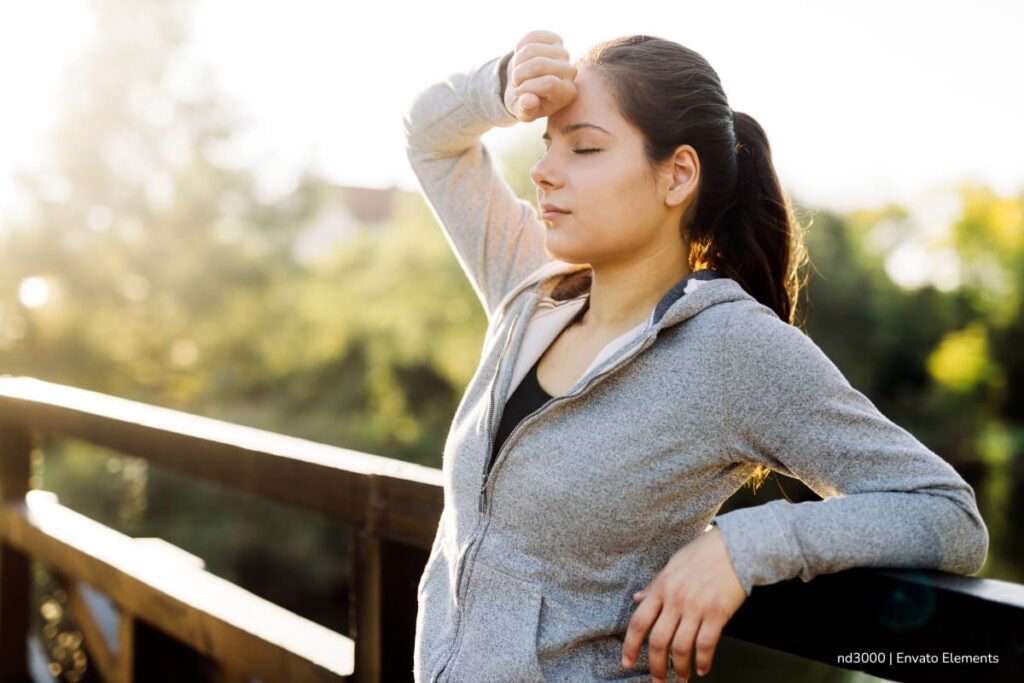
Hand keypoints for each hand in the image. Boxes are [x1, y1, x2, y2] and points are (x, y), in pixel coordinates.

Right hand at [504, 30, 577, 122]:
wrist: (526, 85)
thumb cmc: (526, 102)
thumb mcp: (523, 112)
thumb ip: (526, 110)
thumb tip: (527, 101)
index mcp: (567, 93)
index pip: (548, 83)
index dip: (527, 87)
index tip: (519, 93)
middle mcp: (570, 72)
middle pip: (539, 64)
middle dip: (519, 73)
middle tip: (516, 82)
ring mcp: (564, 54)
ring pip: (532, 49)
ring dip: (517, 61)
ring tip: (518, 72)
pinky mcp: (555, 40)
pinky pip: (532, 36)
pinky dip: (519, 47)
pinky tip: (521, 58)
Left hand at [621, 526, 746, 680]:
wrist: (737, 547)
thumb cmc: (706, 552)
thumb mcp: (673, 564)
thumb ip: (655, 585)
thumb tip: (638, 599)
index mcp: (662, 587)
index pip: (639, 622)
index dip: (630, 646)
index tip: (627, 661)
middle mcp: (676, 599)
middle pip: (658, 641)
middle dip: (656, 666)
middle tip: (657, 679)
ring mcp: (696, 608)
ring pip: (680, 647)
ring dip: (679, 668)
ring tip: (681, 677)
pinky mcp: (717, 614)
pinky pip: (706, 644)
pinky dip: (702, 660)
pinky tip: (702, 668)